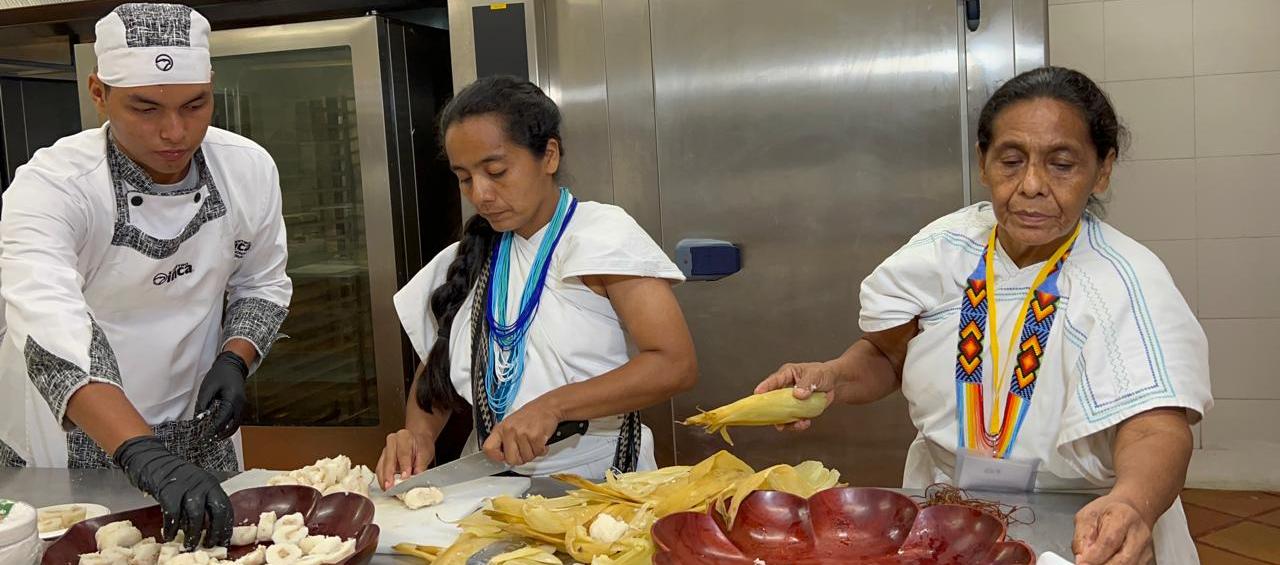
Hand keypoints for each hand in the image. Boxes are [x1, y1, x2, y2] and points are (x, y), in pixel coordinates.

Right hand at [114, 436, 231, 550]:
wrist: (153, 460)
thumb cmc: (173, 477)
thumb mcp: (194, 487)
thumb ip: (202, 503)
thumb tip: (207, 529)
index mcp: (211, 484)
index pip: (225, 507)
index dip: (226, 526)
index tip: (224, 540)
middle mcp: (203, 484)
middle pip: (216, 510)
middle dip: (214, 531)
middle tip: (209, 545)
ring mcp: (187, 486)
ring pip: (195, 514)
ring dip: (193, 533)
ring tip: (190, 545)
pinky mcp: (169, 490)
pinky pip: (173, 513)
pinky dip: (171, 528)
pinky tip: (169, 536)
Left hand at [195, 351, 249, 440]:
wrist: (233, 365)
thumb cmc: (220, 374)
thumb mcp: (208, 387)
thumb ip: (203, 403)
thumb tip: (199, 418)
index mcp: (232, 399)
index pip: (223, 419)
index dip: (214, 429)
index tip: (205, 436)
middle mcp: (240, 404)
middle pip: (233, 425)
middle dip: (221, 434)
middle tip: (209, 440)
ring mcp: (242, 405)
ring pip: (236, 424)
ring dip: (226, 432)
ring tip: (214, 437)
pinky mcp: (240, 405)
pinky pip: (236, 419)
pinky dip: (229, 426)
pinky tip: (221, 429)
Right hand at [376, 428, 435, 489]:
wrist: (418, 440)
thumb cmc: (421, 445)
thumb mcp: (425, 453)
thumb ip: (421, 466)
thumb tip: (417, 478)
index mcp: (404, 436)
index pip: (403, 453)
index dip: (404, 466)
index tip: (405, 477)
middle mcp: (392, 442)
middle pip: (388, 460)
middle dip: (389, 475)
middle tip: (392, 487)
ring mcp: (385, 451)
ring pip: (381, 466)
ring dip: (384, 480)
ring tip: (388, 490)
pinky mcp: (382, 460)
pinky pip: (380, 471)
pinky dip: (383, 480)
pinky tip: (387, 488)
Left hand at [481, 400, 561, 466]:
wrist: (547, 406)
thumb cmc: (530, 415)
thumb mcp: (511, 423)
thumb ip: (505, 439)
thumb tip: (502, 456)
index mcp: (501, 428)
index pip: (488, 449)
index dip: (496, 457)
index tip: (504, 457)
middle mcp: (509, 430)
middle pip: (511, 460)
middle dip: (520, 459)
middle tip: (525, 451)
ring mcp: (522, 433)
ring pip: (526, 458)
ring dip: (533, 453)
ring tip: (534, 442)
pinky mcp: (535, 436)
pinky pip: (538, 453)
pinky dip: (542, 450)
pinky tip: (541, 441)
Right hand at [754, 362, 840, 430]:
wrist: (834, 384)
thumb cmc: (823, 374)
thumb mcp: (816, 375)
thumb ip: (806, 384)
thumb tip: (798, 394)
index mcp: (786, 374)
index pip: (773, 380)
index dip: (765, 387)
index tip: (757, 393)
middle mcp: (784, 388)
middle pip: (772, 400)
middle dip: (772, 411)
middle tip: (776, 419)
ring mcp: (789, 401)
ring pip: (781, 413)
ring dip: (787, 421)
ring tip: (799, 423)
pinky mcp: (796, 410)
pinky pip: (792, 420)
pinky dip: (797, 424)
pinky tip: (805, 423)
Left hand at [1073, 494, 1154, 564]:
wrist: (1130, 512)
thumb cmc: (1108, 512)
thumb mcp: (1087, 517)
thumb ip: (1082, 537)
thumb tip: (1080, 558)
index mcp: (1123, 517)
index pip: (1109, 541)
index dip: (1094, 556)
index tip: (1081, 563)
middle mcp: (1139, 534)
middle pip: (1123, 560)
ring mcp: (1146, 550)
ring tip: (1095, 562)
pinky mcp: (1148, 561)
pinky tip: (1106, 562)